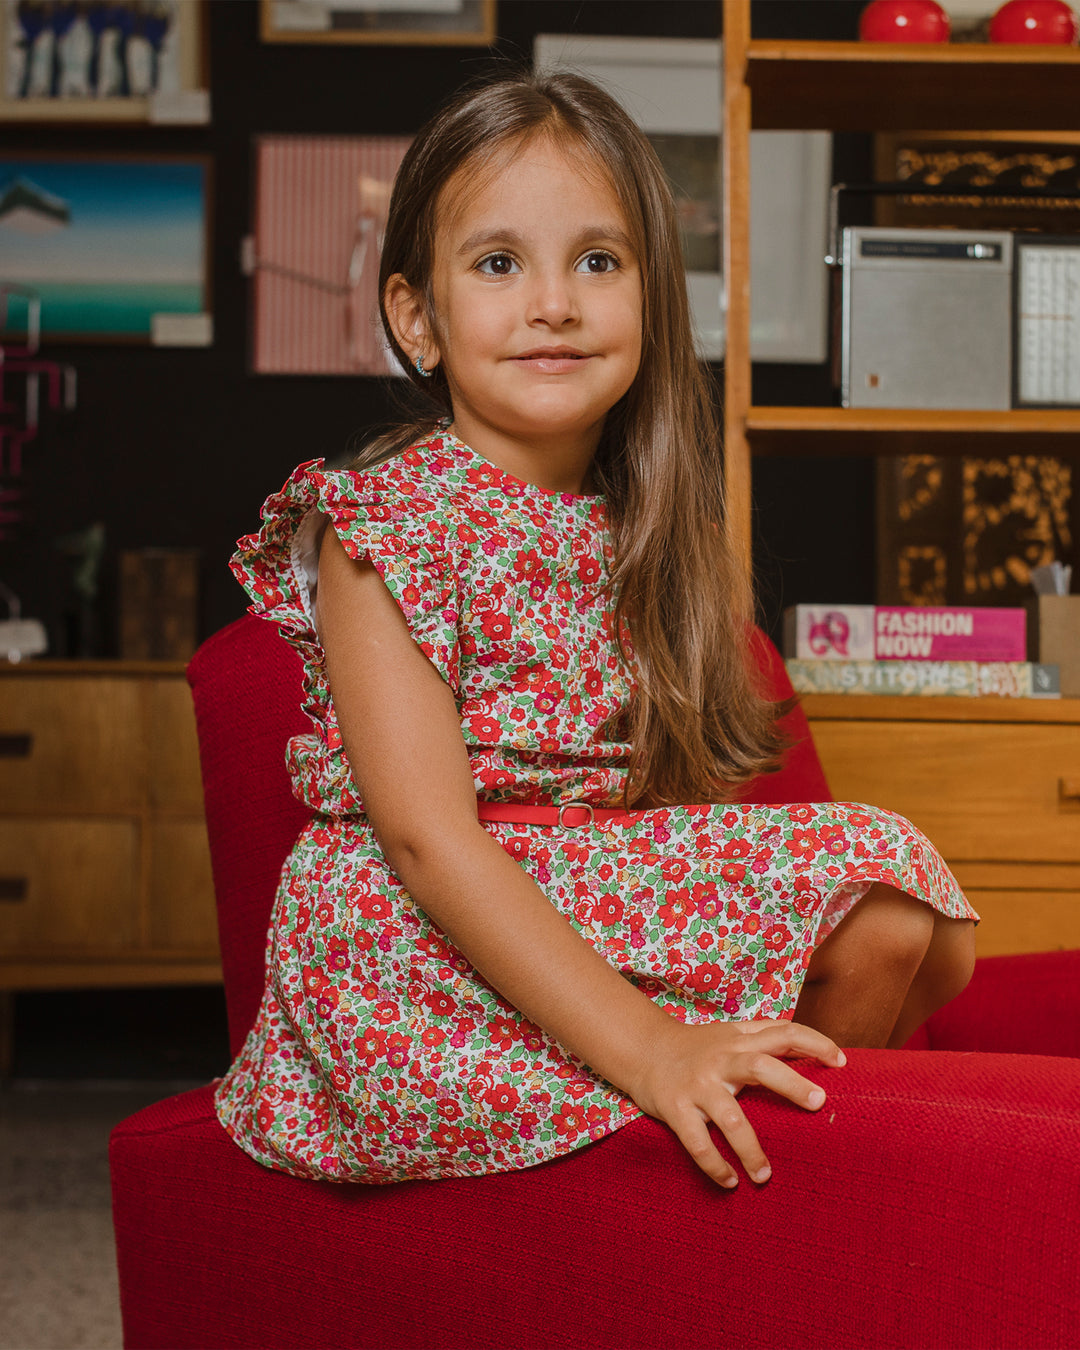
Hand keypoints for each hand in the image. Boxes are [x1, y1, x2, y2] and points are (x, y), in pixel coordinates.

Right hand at [628, 1018, 844, 1187]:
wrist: (643, 1049)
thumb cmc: (696, 1047)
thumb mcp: (728, 1034)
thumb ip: (762, 1038)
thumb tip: (809, 1048)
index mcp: (738, 1041)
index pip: (782, 1031)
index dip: (814, 1042)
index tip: (841, 1061)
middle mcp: (721, 1060)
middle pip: (760, 1067)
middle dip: (791, 1084)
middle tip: (818, 1104)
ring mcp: (698, 1085)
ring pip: (730, 1118)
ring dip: (750, 1150)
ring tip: (765, 1177)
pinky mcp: (676, 1108)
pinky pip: (698, 1142)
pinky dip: (715, 1165)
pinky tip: (730, 1181)